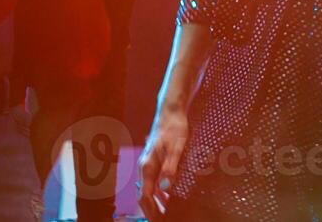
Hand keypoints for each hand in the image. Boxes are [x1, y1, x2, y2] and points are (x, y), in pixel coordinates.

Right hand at [137, 106, 188, 220]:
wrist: (170, 111)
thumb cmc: (174, 127)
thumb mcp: (176, 148)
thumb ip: (171, 168)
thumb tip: (165, 187)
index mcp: (148, 166)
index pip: (145, 196)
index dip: (151, 211)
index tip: (159, 221)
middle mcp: (144, 167)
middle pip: (145, 196)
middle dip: (153, 211)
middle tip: (164, 220)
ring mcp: (148, 164)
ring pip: (149, 190)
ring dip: (157, 203)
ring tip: (167, 213)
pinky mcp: (154, 161)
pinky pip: (154, 182)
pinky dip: (160, 193)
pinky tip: (169, 196)